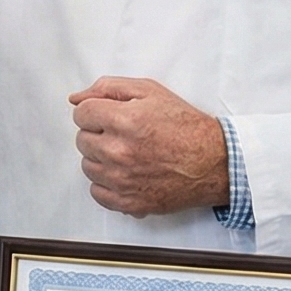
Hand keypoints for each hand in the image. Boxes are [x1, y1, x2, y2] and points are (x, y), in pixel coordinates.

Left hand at [68, 77, 229, 215]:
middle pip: (82, 140)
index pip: (81, 113)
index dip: (94, 112)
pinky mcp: (128, 201)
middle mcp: (120, 151)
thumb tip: (76, 98)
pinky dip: (107, 184)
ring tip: (127, 153)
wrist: (214, 162)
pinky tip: (126, 173)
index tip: (108, 116)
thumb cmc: (186, 127)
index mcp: (124, 120)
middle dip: (98, 134)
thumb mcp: (150, 91)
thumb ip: (108, 88)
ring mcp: (122, 179)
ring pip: (88, 166)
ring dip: (102, 159)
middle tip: (123, 134)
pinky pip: (97, 192)